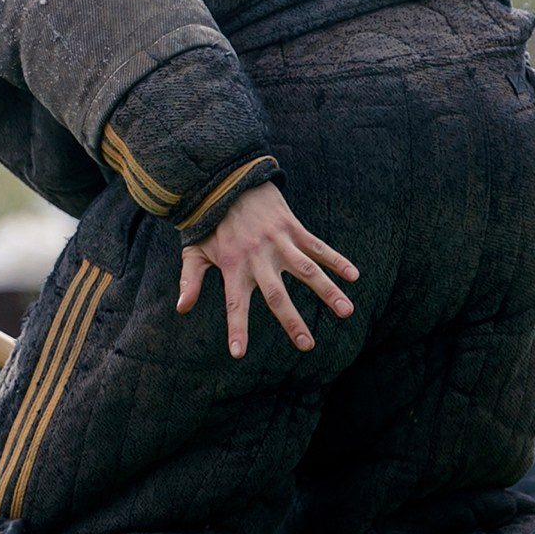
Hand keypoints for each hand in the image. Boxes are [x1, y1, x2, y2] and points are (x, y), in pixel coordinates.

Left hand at [175, 182, 358, 358]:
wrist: (228, 179)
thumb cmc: (210, 221)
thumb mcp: (194, 249)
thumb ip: (189, 279)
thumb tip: (181, 308)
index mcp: (233, 266)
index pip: (234, 304)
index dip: (236, 328)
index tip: (239, 353)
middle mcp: (258, 257)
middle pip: (277, 295)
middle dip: (292, 321)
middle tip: (307, 345)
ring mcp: (278, 242)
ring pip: (307, 270)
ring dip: (327, 291)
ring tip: (345, 311)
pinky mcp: (293, 228)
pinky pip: (318, 246)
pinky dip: (336, 260)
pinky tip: (353, 275)